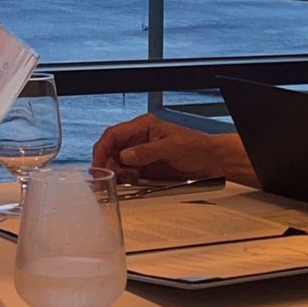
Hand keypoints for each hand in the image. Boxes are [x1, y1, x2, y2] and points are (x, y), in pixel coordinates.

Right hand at [92, 113, 227, 182]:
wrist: (209, 159)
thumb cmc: (195, 146)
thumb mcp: (170, 147)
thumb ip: (146, 152)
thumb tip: (125, 156)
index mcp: (143, 126)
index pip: (114, 134)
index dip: (103, 148)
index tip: (98, 163)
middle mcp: (139, 138)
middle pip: (112, 148)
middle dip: (107, 162)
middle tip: (107, 176)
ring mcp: (141, 152)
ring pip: (116, 161)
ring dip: (116, 171)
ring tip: (126, 178)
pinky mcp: (144, 166)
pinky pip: (126, 171)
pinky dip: (124, 178)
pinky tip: (131, 180)